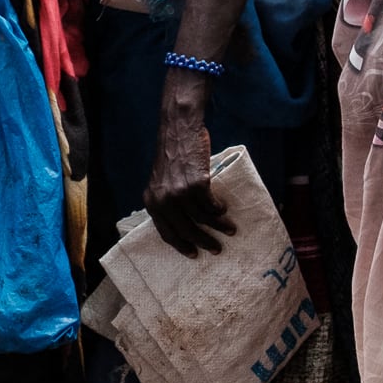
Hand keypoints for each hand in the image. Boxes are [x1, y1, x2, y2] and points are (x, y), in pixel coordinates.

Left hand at [146, 86, 229, 257]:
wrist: (179, 129)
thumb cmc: (172, 153)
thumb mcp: (160, 180)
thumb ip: (167, 199)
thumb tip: (184, 221)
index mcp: (152, 201)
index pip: (166, 233)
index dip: (181, 245)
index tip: (194, 254)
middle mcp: (164, 200)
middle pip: (186, 229)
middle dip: (204, 242)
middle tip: (216, 249)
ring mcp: (180, 192)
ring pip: (203, 219)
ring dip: (219, 226)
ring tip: (230, 230)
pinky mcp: (197, 183)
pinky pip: (212, 204)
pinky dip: (220, 209)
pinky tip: (224, 210)